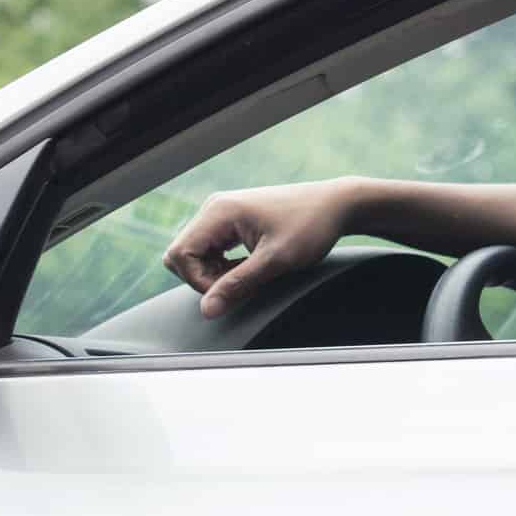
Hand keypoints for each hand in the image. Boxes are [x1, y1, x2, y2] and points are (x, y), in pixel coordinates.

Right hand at [162, 180, 359, 318]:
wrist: (336, 205)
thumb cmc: (310, 226)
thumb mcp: (275, 261)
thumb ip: (238, 285)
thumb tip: (207, 311)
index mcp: (219, 211)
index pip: (180, 255)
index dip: (199, 282)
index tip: (231, 290)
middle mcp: (214, 208)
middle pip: (181, 254)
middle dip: (203, 278)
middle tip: (240, 284)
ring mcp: (222, 212)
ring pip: (194, 254)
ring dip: (214, 273)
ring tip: (250, 275)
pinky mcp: (231, 220)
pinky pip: (209, 249)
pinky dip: (223, 265)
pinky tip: (248, 268)